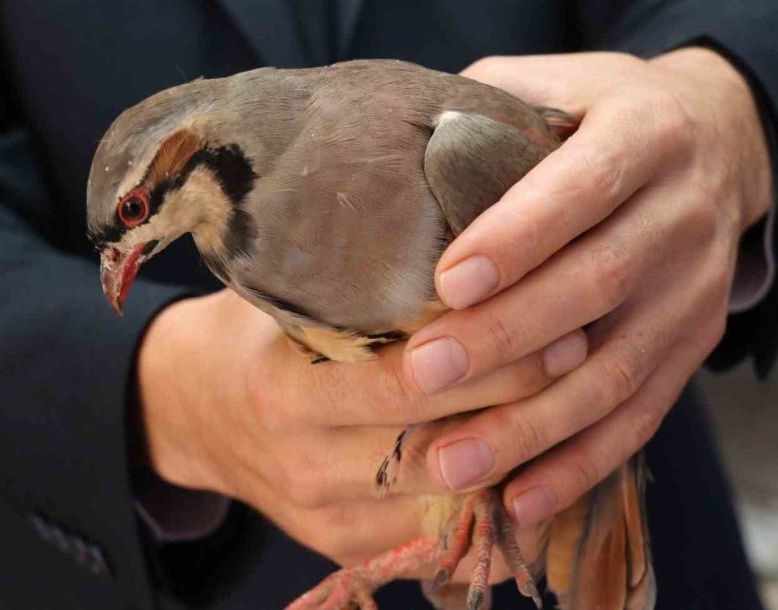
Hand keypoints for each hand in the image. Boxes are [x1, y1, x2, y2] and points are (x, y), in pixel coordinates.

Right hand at [136, 289, 585, 566]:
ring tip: (577, 408)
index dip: (489, 356)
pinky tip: (540, 465)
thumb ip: (358, 281)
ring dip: (519, 459)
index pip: (403, 382)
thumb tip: (466, 228)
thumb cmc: (253, 334)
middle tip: (584, 355)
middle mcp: (304, 465)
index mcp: (285, 390)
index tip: (557, 322)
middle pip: (438, 449)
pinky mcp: (346, 547)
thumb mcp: (286, 295)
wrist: (193, 411)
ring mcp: (325, 518)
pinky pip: (435, 541)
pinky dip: (493, 507)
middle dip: (521, 407)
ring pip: (448, 503)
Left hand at [402, 48, 771, 526]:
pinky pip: (642, 416)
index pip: (582, 187)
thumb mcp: (553, 84)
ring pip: (618, 370)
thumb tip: (381, 155)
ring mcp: (697, 290)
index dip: (518, 236)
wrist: (717, 141)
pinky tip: (520, 500)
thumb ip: (481, 114)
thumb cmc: (600, 112)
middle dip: (507, 337)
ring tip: (452, 462)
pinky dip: (581, 464)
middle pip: (596, 285)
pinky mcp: (694, 346)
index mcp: (647, 133)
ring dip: (533, 424)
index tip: (446, 281)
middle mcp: (684, 214)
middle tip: (422, 373)